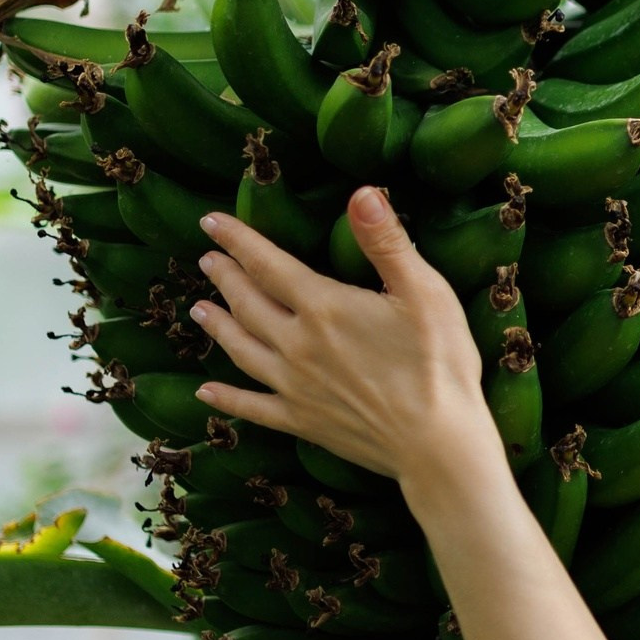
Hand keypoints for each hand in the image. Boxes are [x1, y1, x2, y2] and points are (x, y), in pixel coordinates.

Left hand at [187, 185, 495, 487]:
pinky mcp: (303, 422)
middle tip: (207, 260)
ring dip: (218, 327)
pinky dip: (227, 398)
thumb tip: (361, 193)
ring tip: (199, 310)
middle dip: (225, 278)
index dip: (237, 240)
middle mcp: (297, 346)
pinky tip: (206, 390)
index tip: (211, 222)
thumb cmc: (439, 364)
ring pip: (242, 350)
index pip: (268, 264)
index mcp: (323, 308)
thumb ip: (386, 242)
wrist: (438, 445)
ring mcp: (295, 388)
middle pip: (248, 304)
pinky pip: (253, 408)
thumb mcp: (424, 292)